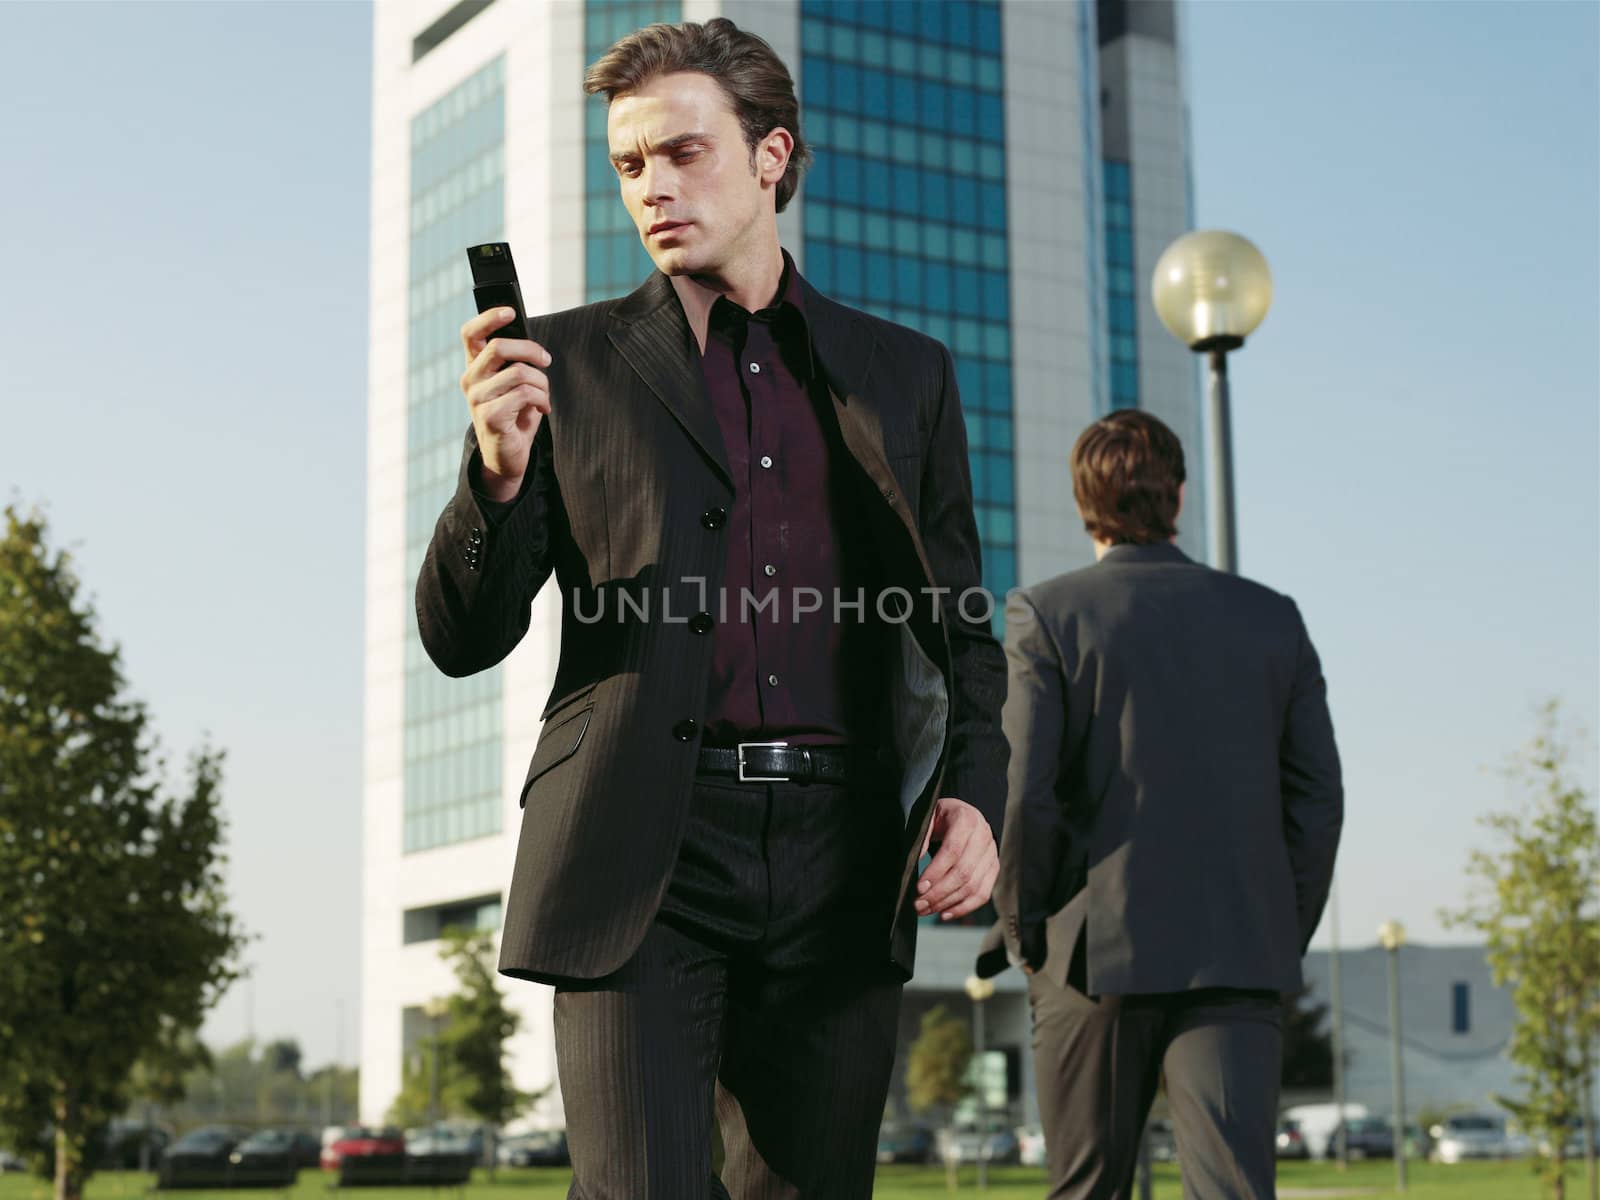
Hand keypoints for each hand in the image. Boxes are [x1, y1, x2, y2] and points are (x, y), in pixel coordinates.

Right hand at [458, 308, 553, 499]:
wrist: (507, 456)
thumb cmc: (514, 416)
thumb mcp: (514, 385)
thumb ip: (515, 364)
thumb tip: (532, 347)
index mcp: (474, 368)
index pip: (470, 334)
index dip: (489, 318)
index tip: (511, 312)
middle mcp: (471, 380)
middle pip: (498, 347)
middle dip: (530, 350)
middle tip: (545, 361)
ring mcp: (477, 399)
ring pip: (519, 373)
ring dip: (541, 383)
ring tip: (544, 396)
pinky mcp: (490, 416)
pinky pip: (525, 394)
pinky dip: (541, 399)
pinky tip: (542, 408)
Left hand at [914, 797, 997, 920]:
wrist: (965, 814)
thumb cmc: (943, 817)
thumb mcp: (929, 817)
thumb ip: (922, 836)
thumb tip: (914, 861)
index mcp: (966, 819)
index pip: (953, 850)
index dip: (936, 871)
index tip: (919, 887)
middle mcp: (983, 836)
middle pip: (963, 872)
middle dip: (939, 893)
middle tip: (918, 905)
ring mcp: (992, 854)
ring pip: (973, 887)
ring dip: (948, 903)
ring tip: (927, 910)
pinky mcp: (994, 869)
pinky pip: (982, 894)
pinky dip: (963, 908)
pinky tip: (945, 913)